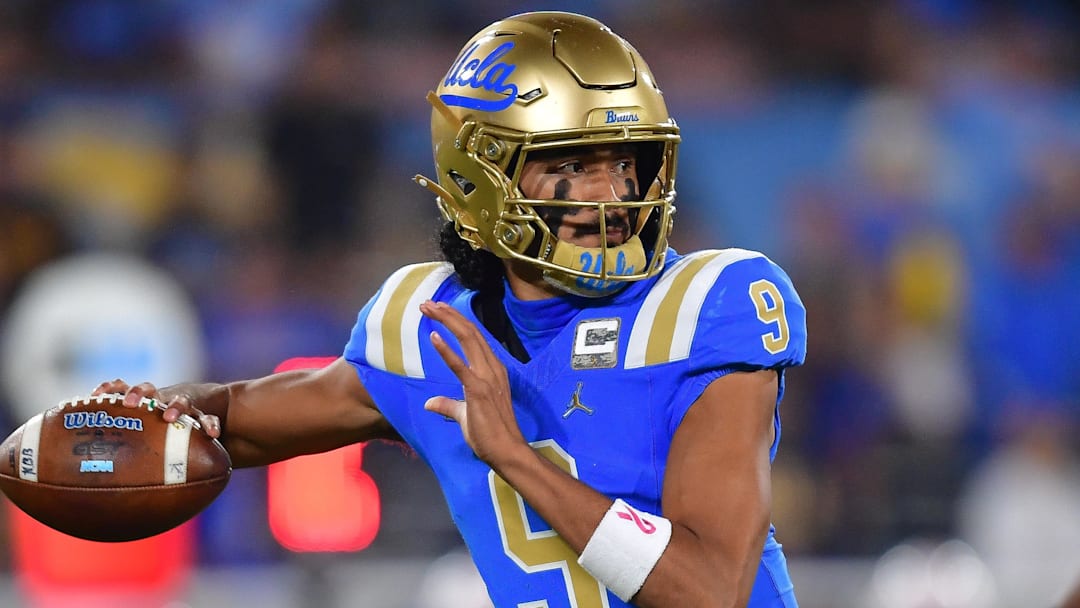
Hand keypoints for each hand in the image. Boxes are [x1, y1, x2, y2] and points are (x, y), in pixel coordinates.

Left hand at [91, 379, 221, 437]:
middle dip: (138, 393)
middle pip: (149, 389)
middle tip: (129, 404)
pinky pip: (208, 419)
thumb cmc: (167, 432)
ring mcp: (185, 406)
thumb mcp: (147, 436)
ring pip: (181, 401)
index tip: (95, 395)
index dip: (110, 389)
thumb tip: (93, 483)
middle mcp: (163, 400)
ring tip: (169, 417)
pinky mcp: (204, 416)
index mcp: (145, 402)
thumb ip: (127, 449)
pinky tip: (213, 434)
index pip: (124, 389)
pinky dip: (210, 424)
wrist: (210, 411)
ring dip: (174, 406)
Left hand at [419, 300, 527, 465]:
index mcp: (492, 370)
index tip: (438, 310)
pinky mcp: (478, 391)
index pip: (473, 337)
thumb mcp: (465, 415)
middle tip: (427, 303)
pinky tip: (433, 336)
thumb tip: (430, 403)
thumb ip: (449, 405)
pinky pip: (461, 367)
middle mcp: (492, 368)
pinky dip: (446, 351)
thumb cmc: (489, 435)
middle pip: (470, 332)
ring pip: (468, 340)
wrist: (507, 452)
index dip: (456, 321)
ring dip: (447, 322)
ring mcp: (487, 378)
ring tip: (428, 309)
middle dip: (448, 314)